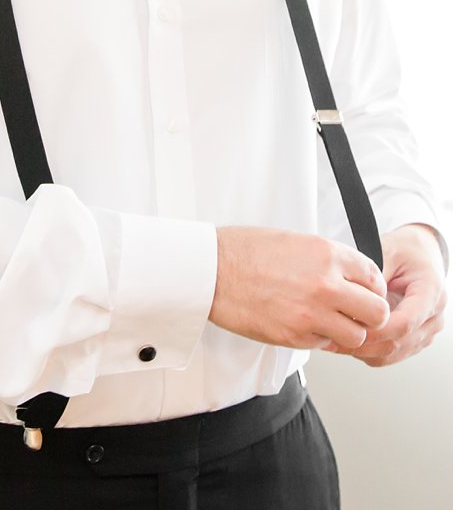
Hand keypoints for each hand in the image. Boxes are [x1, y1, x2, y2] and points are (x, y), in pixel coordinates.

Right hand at [210, 226, 389, 349]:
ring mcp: (312, 313)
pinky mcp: (295, 336)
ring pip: (357, 336)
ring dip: (345, 331)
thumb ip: (327, 260)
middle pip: (377, 312)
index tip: (360, 292)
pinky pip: (325, 344)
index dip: (370, 288)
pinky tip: (301, 324)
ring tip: (326, 322)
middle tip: (351, 312)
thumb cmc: (242, 251)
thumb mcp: (294, 241)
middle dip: (367, 314)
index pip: (375, 278)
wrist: (208, 270)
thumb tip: (350, 279)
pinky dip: (318, 338)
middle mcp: (326, 284)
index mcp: (327, 254)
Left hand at [324, 224, 446, 366]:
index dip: (375, 329)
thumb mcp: (386, 251)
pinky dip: (367, 351)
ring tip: (333, 339)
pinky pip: (390, 353)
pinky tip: (345, 340)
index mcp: (431, 293)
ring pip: (393, 353)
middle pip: (399, 343)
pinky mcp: (412, 338)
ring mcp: (424, 330)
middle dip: (363, 343)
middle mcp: (433, 316)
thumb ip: (372, 276)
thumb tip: (350, 295)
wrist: (418, 254)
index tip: (349, 325)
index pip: (405, 323)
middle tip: (331, 336)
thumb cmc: (405, 251)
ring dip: (362, 350)